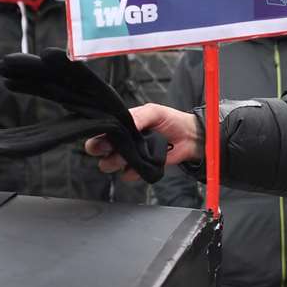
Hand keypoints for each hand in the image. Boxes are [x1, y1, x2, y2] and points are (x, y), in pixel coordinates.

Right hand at [84, 103, 198, 180]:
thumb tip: (128, 123)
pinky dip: (133, 172)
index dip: (97, 137)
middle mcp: (122, 141)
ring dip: (118, 161)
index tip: (103, 140)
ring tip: (133, 154)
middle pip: (99, 150)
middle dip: (103, 151)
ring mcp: (129, 156)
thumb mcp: (154, 112)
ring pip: (110, 164)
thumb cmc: (171, 121)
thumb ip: (139, 116)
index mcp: (121, 125)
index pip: (100, 132)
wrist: (188, 138)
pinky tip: (143, 164)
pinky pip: (127, 175)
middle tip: (114, 148)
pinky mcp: (138, 169)